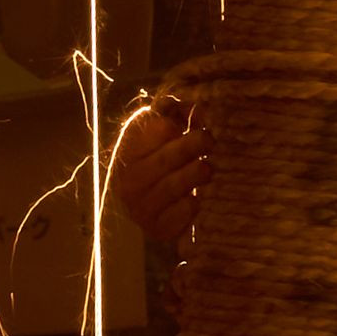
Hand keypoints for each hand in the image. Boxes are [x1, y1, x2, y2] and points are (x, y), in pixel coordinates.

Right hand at [111, 103, 210, 248]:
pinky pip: (177, 216)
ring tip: (207, 167)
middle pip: (162, 161)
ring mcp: (140, 208)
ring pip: (170, 188)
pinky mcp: (156, 230)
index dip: (170, 126)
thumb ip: (174, 116)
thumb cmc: (164, 164)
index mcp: (127, 153)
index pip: (148, 135)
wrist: (155, 211)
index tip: (194, 121)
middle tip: (209, 140)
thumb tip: (194, 105)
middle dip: (190, 146)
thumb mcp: (165, 136)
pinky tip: (197, 198)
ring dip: (193, 174)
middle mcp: (128, 181)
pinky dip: (190, 206)